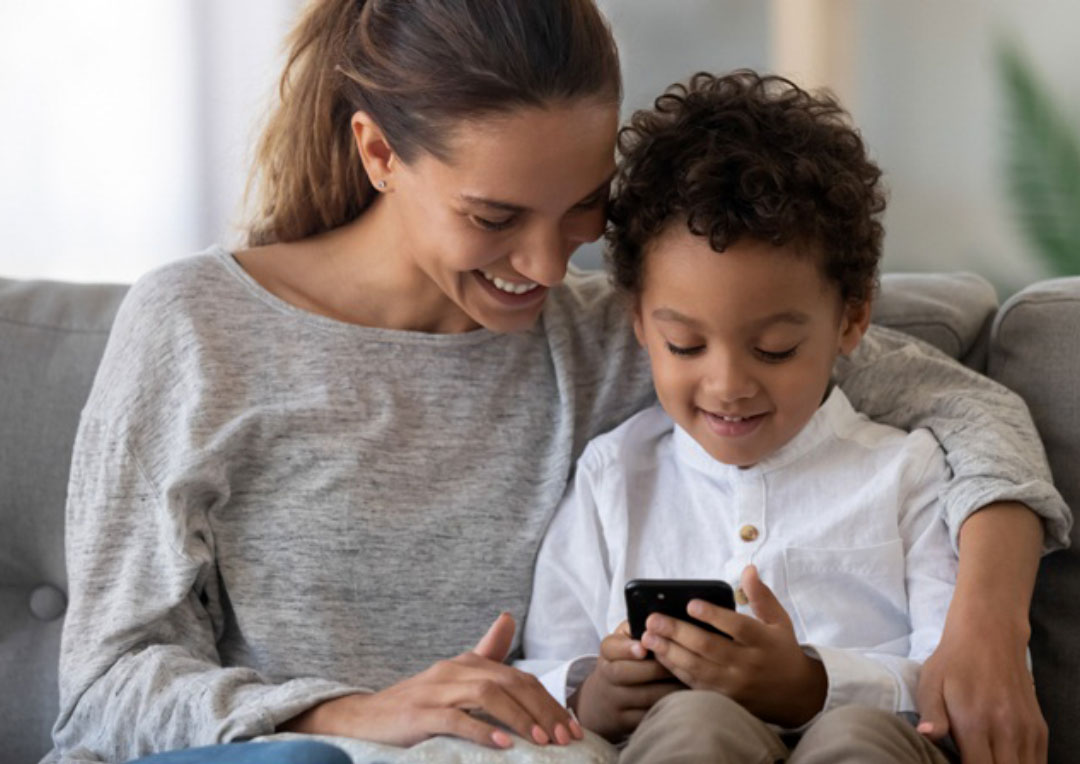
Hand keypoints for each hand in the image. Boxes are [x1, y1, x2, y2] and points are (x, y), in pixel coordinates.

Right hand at [280, 612, 583, 748]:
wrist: (362, 720)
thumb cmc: (415, 704)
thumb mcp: (453, 678)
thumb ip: (484, 652)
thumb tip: (507, 618)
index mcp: (467, 663)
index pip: (519, 677)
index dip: (549, 700)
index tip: (571, 728)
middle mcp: (454, 671)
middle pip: (510, 683)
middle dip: (543, 710)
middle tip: (564, 739)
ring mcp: (435, 691)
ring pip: (487, 695)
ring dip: (519, 717)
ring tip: (541, 741)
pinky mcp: (419, 714)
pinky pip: (455, 719)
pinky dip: (483, 730)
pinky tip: (504, 745)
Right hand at [571, 620, 681, 741]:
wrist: (602, 701)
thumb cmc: (623, 662)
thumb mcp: (623, 641)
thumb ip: (637, 627)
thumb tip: (663, 617)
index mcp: (607, 653)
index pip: (611, 648)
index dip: (627, 648)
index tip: (643, 648)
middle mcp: (607, 676)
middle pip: (628, 673)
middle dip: (657, 668)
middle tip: (682, 661)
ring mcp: (615, 701)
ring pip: (645, 696)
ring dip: (669, 688)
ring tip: (690, 679)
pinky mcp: (625, 722)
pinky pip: (649, 715)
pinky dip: (668, 707)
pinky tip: (684, 699)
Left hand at [641, 565, 825, 727]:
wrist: (797, 697)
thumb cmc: (782, 651)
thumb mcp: (779, 621)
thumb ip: (761, 596)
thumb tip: (748, 568)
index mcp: (763, 641)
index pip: (736, 626)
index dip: (713, 615)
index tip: (690, 603)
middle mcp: (748, 664)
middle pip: (709, 647)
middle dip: (678, 632)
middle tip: (653, 619)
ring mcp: (735, 685)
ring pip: (697, 668)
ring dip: (669, 652)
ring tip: (647, 636)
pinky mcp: (725, 699)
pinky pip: (695, 684)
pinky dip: (675, 670)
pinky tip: (659, 655)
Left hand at [916, 608, 1045, 762]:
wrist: (990, 635)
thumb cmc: (953, 662)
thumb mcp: (930, 683)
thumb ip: (931, 714)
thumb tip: (926, 735)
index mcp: (974, 723)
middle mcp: (1006, 730)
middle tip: (971, 759)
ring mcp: (1026, 730)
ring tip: (986, 759)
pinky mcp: (1039, 728)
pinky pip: (1038, 762)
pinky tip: (1004, 759)